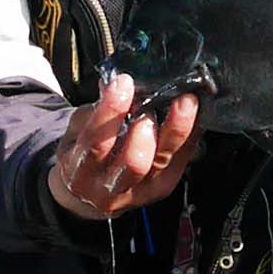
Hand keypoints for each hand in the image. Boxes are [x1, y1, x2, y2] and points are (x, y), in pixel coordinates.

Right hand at [46, 74, 199, 218]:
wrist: (88, 191)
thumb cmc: (84, 152)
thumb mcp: (76, 130)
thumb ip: (96, 109)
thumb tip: (118, 82)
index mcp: (80, 170)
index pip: (96, 141)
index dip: (111, 110)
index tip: (123, 83)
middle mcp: (108, 188)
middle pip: (134, 162)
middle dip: (148, 126)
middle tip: (159, 98)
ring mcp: (138, 192)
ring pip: (162, 161)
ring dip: (176, 128)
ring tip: (184, 102)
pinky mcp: (161, 188)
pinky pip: (181, 160)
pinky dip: (190, 135)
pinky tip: (195, 115)